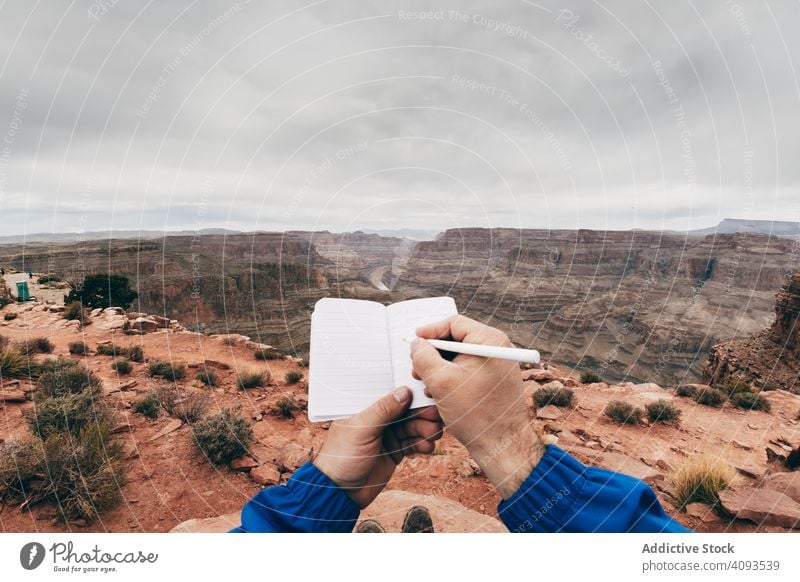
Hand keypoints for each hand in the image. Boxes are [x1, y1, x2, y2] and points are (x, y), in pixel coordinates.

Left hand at [312, 387, 442, 507]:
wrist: (340, 492)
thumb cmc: (342, 457)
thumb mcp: (361, 430)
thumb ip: (383, 410)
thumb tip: (404, 391)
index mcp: (364, 407)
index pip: (390, 394)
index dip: (409, 393)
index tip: (426, 395)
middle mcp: (377, 418)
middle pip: (405, 410)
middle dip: (422, 413)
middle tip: (435, 418)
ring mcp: (387, 435)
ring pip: (412, 426)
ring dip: (425, 429)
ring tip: (433, 435)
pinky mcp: (394, 451)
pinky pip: (413, 443)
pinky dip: (422, 444)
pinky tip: (428, 447)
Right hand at [411, 315, 544, 498]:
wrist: (502, 446)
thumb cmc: (476, 414)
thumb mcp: (440, 381)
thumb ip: (424, 357)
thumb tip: (417, 344)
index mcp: (489, 341)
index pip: (454, 323)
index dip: (430, 331)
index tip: (414, 341)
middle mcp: (497, 348)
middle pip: (457, 339)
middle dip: (433, 353)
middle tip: (416, 367)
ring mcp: (497, 365)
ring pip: (460, 356)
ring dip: (440, 368)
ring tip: (426, 385)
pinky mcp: (494, 380)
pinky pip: (468, 370)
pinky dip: (451, 378)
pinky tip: (439, 394)